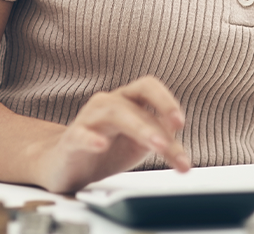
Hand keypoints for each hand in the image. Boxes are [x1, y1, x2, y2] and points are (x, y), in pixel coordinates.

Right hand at [33, 75, 189, 193]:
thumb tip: (184, 151)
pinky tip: (102, 146)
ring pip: (112, 113)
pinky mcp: (71, 140)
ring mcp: (88, 119)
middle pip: (133, 102)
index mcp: (128, 101)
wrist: (69, 165)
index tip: (180, 123)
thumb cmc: (110, 148)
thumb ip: (164, 142)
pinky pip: (80, 134)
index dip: (165, 100)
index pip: (149, 88)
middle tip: (167, 145)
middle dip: (153, 122)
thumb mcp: (142, 145)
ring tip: (155, 146)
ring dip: (137, 128)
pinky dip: (91, 138)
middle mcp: (109, 104)